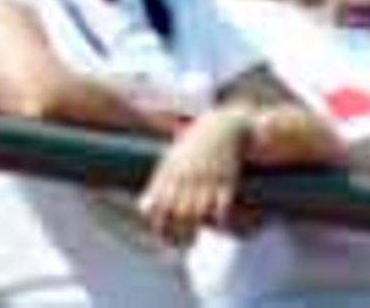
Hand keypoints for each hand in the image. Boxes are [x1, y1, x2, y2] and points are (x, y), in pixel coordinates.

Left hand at [139, 104, 250, 240]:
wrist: (221, 126)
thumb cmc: (192, 147)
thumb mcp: (170, 161)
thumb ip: (156, 185)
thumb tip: (143, 210)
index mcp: (170, 173)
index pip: (158, 207)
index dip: (159, 227)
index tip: (164, 238)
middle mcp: (186, 177)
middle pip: (177, 214)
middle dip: (177, 234)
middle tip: (181, 243)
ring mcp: (207, 179)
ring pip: (197, 214)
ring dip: (195, 230)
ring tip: (194, 239)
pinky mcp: (227, 181)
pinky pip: (222, 209)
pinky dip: (220, 221)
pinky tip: (219, 224)